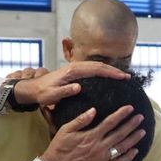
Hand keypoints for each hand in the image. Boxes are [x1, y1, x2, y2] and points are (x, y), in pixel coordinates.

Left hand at [13, 61, 128, 106]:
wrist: (32, 89)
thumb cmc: (42, 93)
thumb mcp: (51, 95)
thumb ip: (64, 92)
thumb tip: (78, 88)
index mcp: (72, 71)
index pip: (95, 69)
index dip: (110, 72)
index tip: (122, 77)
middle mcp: (75, 67)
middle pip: (99, 65)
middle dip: (114, 70)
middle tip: (127, 78)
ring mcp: (75, 69)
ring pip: (96, 67)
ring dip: (109, 71)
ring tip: (122, 78)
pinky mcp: (75, 73)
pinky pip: (91, 71)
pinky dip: (102, 73)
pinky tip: (108, 80)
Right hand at [39, 106, 144, 160]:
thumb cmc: (59, 148)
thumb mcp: (65, 130)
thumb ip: (80, 120)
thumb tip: (94, 110)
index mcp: (91, 136)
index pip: (110, 122)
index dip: (121, 114)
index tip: (130, 108)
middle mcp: (99, 147)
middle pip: (120, 134)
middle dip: (131, 125)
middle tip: (140, 117)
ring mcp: (102, 159)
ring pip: (122, 148)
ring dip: (133, 139)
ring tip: (142, 131)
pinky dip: (128, 157)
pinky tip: (135, 151)